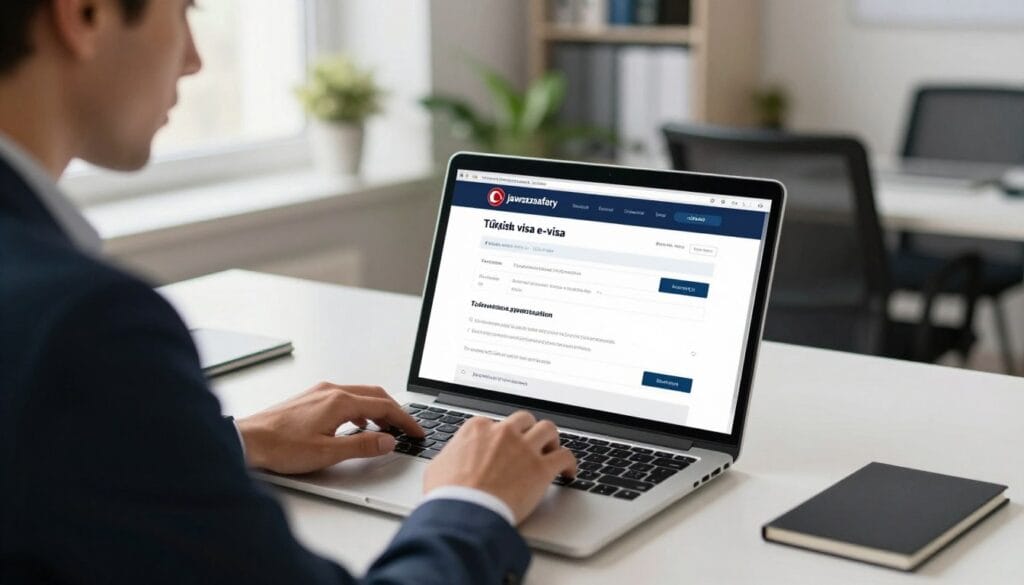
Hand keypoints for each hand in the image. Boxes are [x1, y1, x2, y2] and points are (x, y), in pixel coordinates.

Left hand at [236, 382, 422, 474]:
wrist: (248, 441)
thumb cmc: (280, 447)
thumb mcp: (328, 453)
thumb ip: (362, 446)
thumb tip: (388, 441)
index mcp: (339, 401)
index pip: (384, 406)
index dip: (405, 420)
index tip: (416, 431)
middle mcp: (331, 391)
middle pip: (375, 395)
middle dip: (395, 411)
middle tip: (407, 428)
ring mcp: (319, 392)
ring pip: (359, 395)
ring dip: (377, 409)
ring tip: (386, 428)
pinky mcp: (310, 399)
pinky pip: (344, 398)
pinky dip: (360, 409)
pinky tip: (357, 424)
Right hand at [423, 411, 576, 523]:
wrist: (464, 514)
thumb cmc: (448, 495)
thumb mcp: (439, 466)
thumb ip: (451, 454)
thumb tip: (452, 458)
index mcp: (477, 429)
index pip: (496, 423)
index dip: (502, 437)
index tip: (505, 446)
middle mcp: (503, 433)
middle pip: (524, 420)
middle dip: (528, 430)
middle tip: (530, 445)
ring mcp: (524, 448)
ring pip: (548, 429)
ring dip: (551, 440)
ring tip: (551, 452)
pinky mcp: (541, 469)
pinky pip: (565, 456)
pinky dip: (570, 463)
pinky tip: (568, 472)